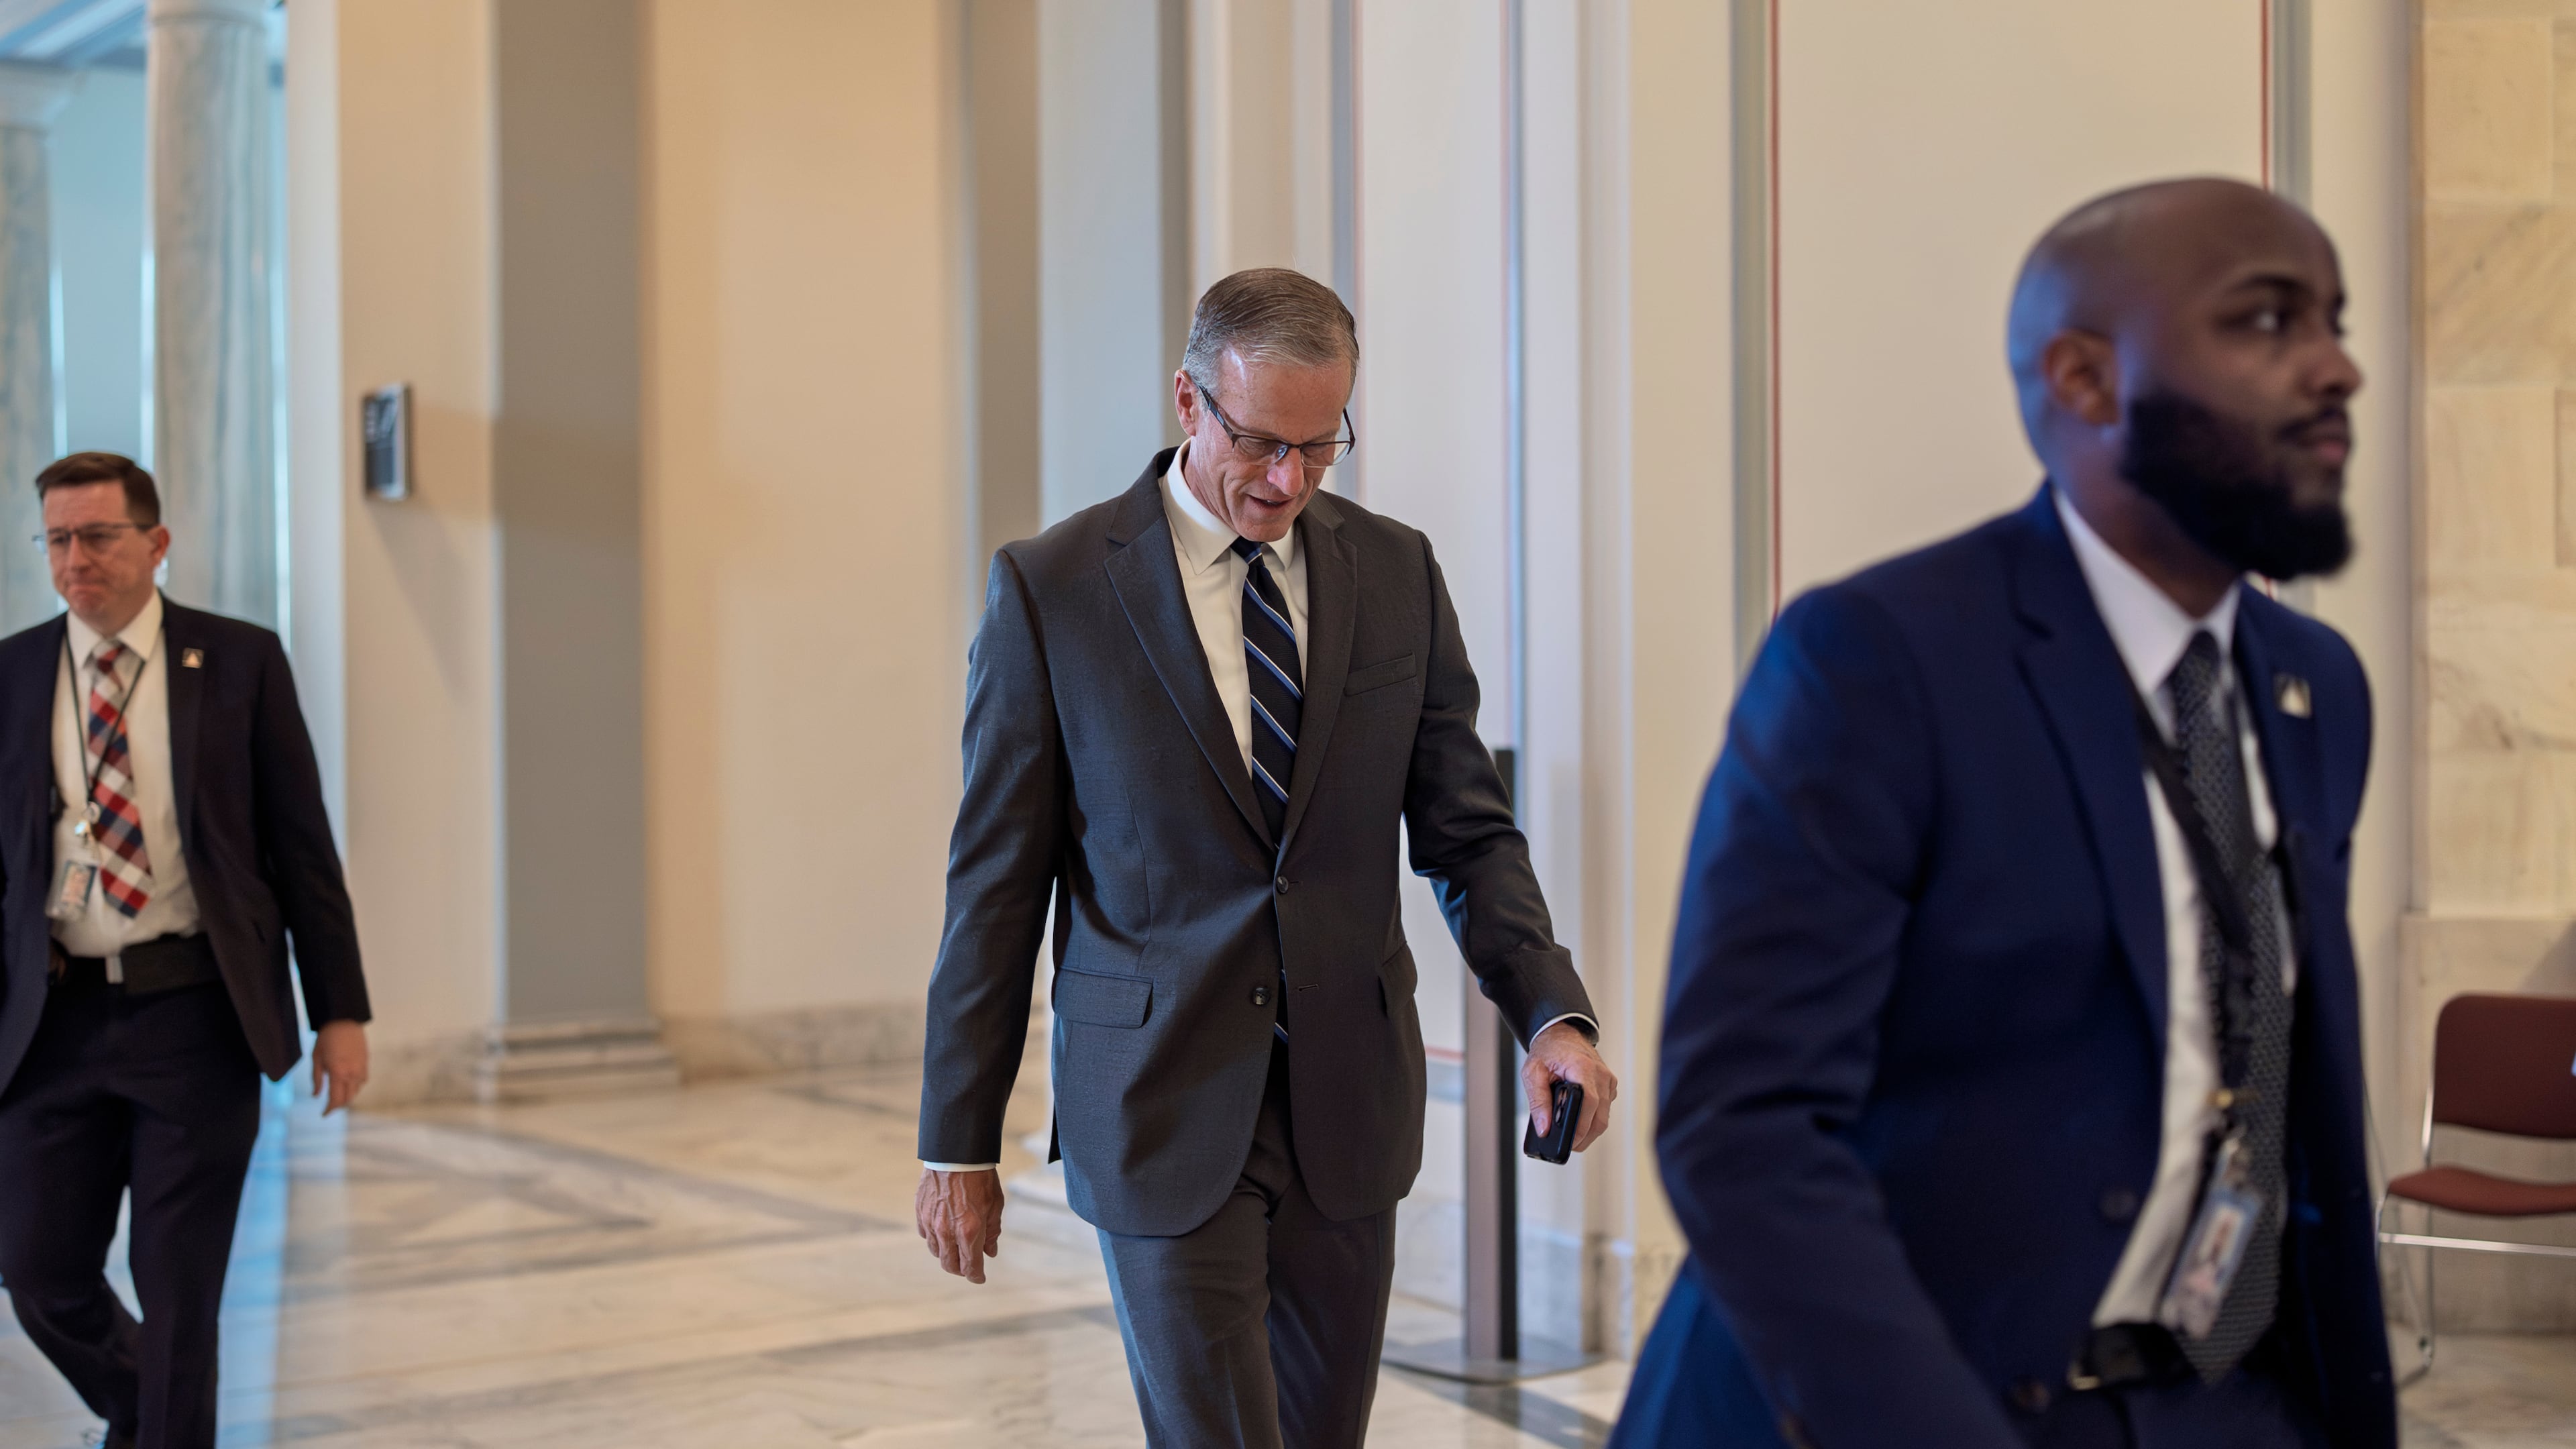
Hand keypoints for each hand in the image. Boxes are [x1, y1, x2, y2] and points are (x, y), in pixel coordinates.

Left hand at [312, 1020, 368, 1114]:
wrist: (344, 1020)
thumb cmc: (326, 1038)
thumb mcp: (316, 1058)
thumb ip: (317, 1079)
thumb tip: (316, 1095)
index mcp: (338, 1073)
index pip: (336, 1100)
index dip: (329, 1109)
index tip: (324, 1114)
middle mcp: (353, 1073)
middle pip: (348, 1098)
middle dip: (338, 1105)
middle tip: (329, 1106)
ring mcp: (361, 1068)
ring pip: (357, 1091)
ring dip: (347, 1096)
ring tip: (338, 1096)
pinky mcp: (366, 1062)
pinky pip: (362, 1081)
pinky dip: (355, 1087)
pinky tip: (348, 1084)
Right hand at [916, 1167, 1004, 1282]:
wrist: (956, 1153)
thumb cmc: (980, 1178)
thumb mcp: (995, 1205)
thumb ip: (992, 1232)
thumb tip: (989, 1252)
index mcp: (969, 1232)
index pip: (970, 1267)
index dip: (976, 1276)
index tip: (980, 1278)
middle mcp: (947, 1232)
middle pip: (950, 1265)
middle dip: (960, 1269)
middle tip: (969, 1266)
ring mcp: (931, 1223)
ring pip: (936, 1252)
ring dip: (947, 1254)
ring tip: (956, 1248)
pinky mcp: (920, 1213)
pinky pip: (925, 1235)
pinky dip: (934, 1239)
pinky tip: (942, 1232)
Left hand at [1523, 1019, 1617, 1153]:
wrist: (1560, 1033)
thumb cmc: (1547, 1051)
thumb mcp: (1533, 1074)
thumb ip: (1538, 1102)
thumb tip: (1544, 1128)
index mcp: (1582, 1068)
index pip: (1589, 1105)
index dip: (1580, 1128)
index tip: (1570, 1142)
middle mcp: (1600, 1074)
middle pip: (1600, 1117)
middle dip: (1585, 1137)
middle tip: (1568, 1146)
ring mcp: (1607, 1079)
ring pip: (1604, 1117)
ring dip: (1590, 1131)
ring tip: (1572, 1137)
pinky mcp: (1609, 1084)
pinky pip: (1605, 1108)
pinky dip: (1594, 1118)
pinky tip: (1580, 1120)